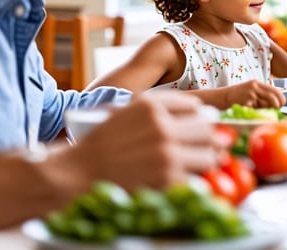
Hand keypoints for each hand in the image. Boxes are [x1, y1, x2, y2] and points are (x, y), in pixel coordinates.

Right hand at [66, 91, 218, 190]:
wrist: (77, 174)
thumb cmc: (101, 143)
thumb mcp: (127, 111)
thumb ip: (161, 108)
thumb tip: (200, 112)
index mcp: (151, 105)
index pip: (195, 107)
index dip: (198, 118)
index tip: (195, 126)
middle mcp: (162, 127)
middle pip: (208, 129)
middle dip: (207, 138)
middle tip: (201, 146)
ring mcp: (167, 155)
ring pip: (209, 156)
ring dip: (204, 160)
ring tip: (193, 163)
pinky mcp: (167, 180)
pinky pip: (195, 179)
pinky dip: (191, 181)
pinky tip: (180, 179)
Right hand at [224, 80, 285, 107]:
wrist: (221, 98)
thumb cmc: (237, 96)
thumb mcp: (251, 90)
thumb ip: (263, 93)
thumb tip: (278, 101)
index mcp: (257, 83)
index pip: (276, 90)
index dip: (281, 99)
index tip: (281, 105)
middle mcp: (254, 88)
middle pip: (273, 98)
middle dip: (276, 107)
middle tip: (275, 111)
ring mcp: (250, 96)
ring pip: (265, 106)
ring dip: (265, 111)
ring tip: (259, 111)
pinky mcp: (245, 104)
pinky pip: (256, 112)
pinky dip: (255, 114)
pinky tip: (250, 112)